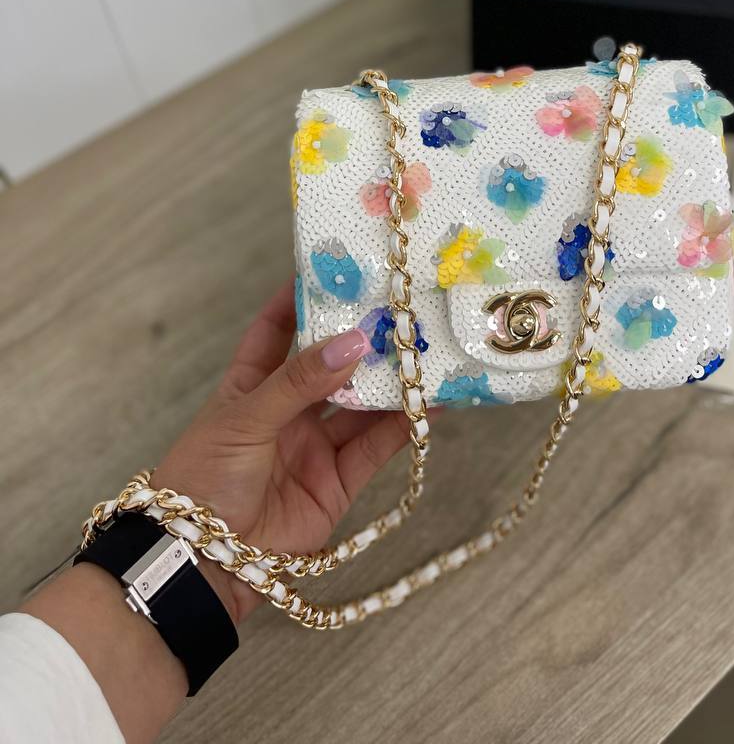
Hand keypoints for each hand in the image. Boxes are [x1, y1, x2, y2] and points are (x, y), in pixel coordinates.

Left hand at [153, 281, 408, 622]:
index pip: (275, 331)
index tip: (334, 268)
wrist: (203, 565)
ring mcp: (314, 447)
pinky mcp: (338, 483)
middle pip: (330, 365)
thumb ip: (299, 381)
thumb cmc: (204, 479)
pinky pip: (377, 447)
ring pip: (361, 403)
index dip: (301, 300)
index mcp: (250, 386)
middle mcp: (286, 411)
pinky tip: (430, 401)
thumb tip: (353, 342)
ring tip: (426, 348)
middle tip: (400, 308)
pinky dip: (404, 425)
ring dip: (390, 380)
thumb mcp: (245, 418)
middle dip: (362, 340)